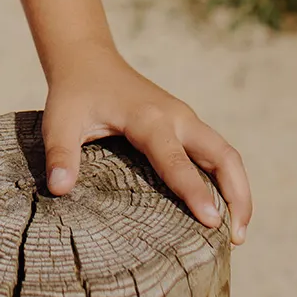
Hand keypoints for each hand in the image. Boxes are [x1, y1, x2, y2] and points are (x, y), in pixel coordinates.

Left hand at [42, 44, 252, 244]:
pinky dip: (226, 178)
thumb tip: (58, 189)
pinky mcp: (184, 122)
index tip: (212, 222)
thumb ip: (60, 153)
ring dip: (238, 189)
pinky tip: (221, 206)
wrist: (87, 58)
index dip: (194, 191)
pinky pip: (215, 151)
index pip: (176, 160)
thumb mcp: (58, 120)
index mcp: (147, 118)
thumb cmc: (73, 92)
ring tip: (236, 233)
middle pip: (223, 155)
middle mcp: (175, 116)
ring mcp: (183, 118)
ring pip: (225, 153)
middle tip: (236, 238)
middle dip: (237, 195)